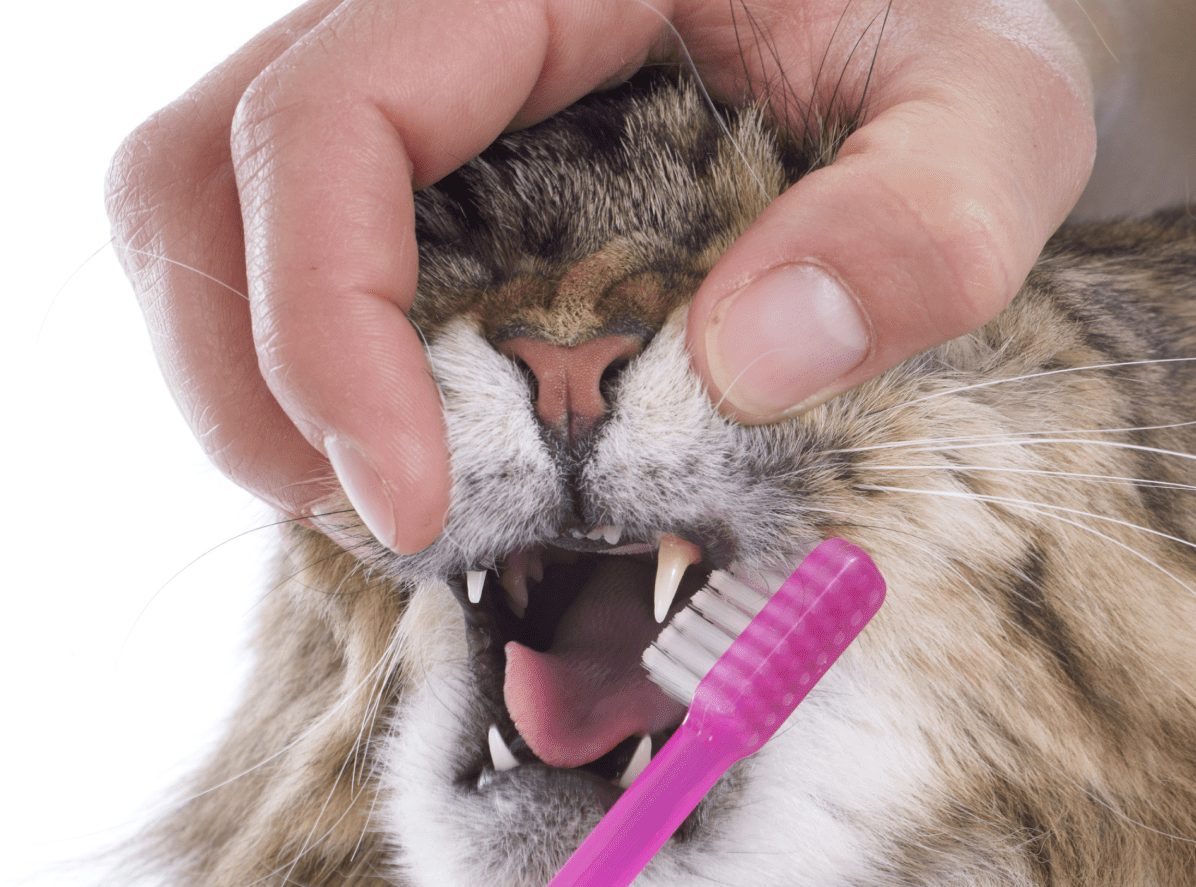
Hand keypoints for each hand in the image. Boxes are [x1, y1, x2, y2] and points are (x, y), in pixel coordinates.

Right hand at [106, 0, 1102, 554]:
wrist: (926, 24)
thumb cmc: (953, 39)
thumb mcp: (995, 116)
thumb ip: (919, 224)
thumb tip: (750, 365)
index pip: (330, 119)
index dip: (323, 325)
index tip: (417, 504)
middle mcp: (430, 13)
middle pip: (200, 173)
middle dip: (252, 381)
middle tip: (394, 526)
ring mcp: (410, 90)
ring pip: (211, 218)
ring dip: (266, 393)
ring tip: (411, 506)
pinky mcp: (420, 162)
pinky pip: (294, 259)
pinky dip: (324, 380)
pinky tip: (442, 457)